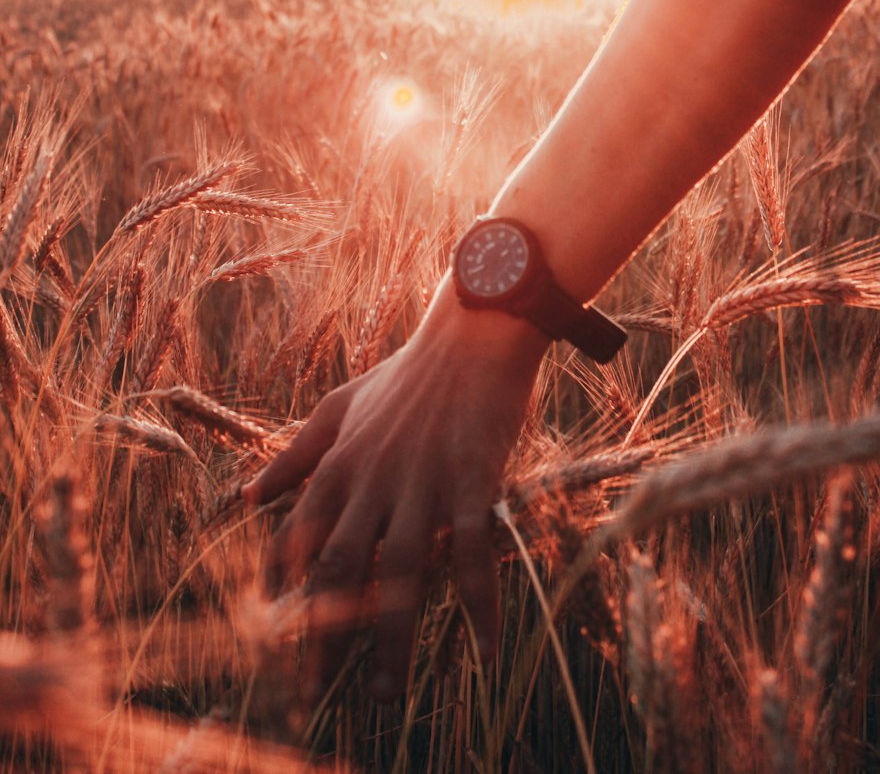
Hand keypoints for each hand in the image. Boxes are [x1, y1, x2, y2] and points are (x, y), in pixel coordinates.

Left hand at [243, 279, 548, 701]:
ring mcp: (423, 481)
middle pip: (341, 569)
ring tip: (385, 692)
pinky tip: (486, 650)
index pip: (297, 538)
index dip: (282, 592)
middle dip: (324, 635)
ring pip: (401, 573)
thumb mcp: (340, 404)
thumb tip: (245, 495)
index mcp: (339, 462)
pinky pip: (474, 554)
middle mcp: (373, 477)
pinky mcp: (472, 480)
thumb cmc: (410, 372)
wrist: (474, 333)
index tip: (272, 639)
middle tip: (317, 694)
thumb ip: (295, 453)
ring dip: (392, 638)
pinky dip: (479, 605)